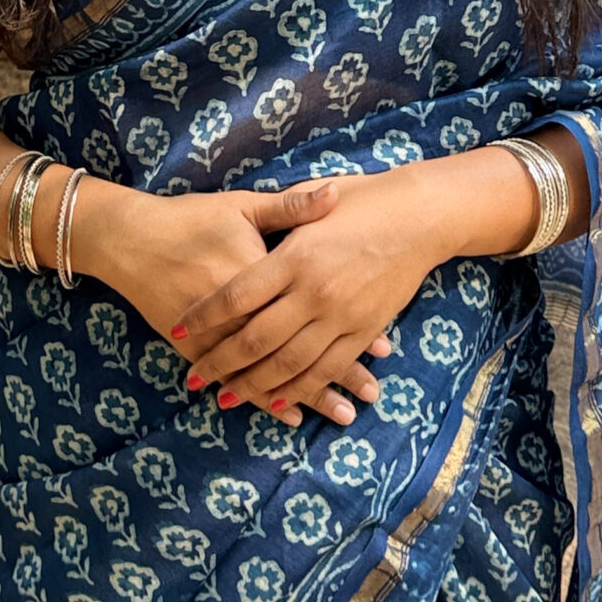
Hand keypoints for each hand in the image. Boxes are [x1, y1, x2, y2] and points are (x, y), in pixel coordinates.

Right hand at [74, 180, 388, 425]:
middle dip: (340, 374)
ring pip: (273, 374)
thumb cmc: (192, 219)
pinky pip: (238, 382)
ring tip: (344, 414)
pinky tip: (289, 415)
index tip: (385, 349)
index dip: (351, 330)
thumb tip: (336, 193)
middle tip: (372, 394)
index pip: (318, 309)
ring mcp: (221, 337)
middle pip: (301, 349)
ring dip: (310, 395)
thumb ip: (292, 207)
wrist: (132, 240)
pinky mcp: (199, 350)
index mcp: (265, 275)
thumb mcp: (243, 207)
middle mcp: (246, 313)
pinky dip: (266, 400)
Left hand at [174, 174, 433, 426]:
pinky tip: (280, 401)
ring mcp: (341, 316)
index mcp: (296, 256)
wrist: (421, 217)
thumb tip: (242, 219)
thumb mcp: (316, 200)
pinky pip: (327, 368)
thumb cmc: (365, 200)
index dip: (206, 315)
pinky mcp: (364, 330)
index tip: (179, 329)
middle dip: (221, 362)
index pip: (238, 294)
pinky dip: (301, 388)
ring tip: (226, 398)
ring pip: (290, 362)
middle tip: (194, 379)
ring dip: (255, 385)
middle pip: (257, 338)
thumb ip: (280, 214)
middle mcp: (315, 291)